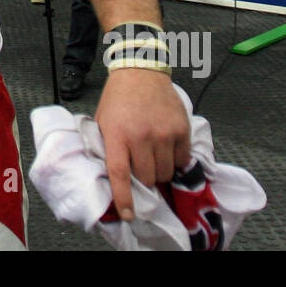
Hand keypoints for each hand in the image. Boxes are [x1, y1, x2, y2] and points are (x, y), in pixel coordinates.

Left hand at [95, 69, 191, 220]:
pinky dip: (176, 161)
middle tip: (142, 170)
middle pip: (148, 178)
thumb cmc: (118, 99)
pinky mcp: (181, 129)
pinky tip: (167, 149)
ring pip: (166, 172)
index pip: (120, 174)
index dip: (124, 198)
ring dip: (160, 172)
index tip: (128, 214)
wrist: (141, 71)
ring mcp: (164, 133)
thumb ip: (106, 147)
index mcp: (117, 135)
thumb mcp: (103, 121)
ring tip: (154, 157)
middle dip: (145, 180)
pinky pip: (182, 160)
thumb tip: (110, 178)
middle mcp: (141, 136)